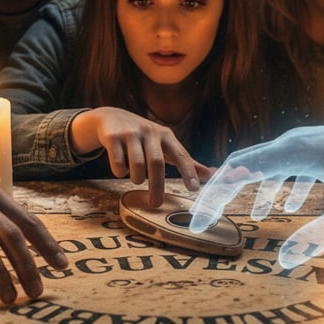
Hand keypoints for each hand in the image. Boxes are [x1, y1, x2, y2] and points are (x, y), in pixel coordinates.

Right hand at [70, 107, 212, 205]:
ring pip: (136, 165)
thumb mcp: (165, 145)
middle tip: (156, 204)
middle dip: (157, 186)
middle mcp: (150, 132)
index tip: (194, 188)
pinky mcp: (113, 137)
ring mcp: (130, 133)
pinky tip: (121, 170)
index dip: (188, 172)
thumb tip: (211, 175)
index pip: (181, 155)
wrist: (111, 118)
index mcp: (166, 135)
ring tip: (137, 179)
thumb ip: (186, 161)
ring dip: (137, 178)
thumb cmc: (144, 137)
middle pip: (157, 163)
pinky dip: (120, 172)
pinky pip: (118, 162)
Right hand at [189, 127, 323, 267]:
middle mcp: (297, 140)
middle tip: (208, 220)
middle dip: (225, 193)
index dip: (214, 198)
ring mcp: (311, 140)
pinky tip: (289, 206)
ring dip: (254, 189)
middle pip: (246, 163)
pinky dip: (281, 184)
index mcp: (295, 152)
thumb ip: (316, 236)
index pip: (238, 172)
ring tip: (249, 219)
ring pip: (268, 162)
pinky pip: (291, 162)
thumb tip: (284, 262)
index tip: (198, 223)